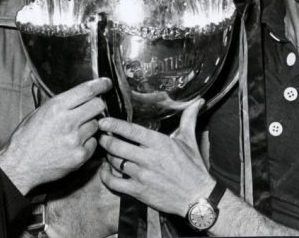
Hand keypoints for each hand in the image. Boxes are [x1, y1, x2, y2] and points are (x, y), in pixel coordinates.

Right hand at [0, 78, 109, 194]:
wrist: (20, 165)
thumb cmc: (26, 138)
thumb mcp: (39, 112)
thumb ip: (61, 104)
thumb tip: (80, 96)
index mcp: (56, 107)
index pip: (87, 90)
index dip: (101, 85)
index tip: (106, 83)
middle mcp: (68, 122)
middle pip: (98, 106)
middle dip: (96, 105)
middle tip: (89, 110)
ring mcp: (75, 140)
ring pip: (96, 124)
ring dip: (89, 125)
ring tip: (74, 131)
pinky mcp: (79, 156)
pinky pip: (93, 143)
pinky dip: (87, 142)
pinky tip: (73, 144)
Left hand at [98, 99, 214, 216]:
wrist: (197, 197)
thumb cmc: (193, 168)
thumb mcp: (189, 141)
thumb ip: (188, 119)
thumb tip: (198, 102)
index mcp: (159, 143)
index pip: (131, 130)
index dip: (113, 125)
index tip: (103, 121)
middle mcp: (148, 158)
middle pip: (116, 146)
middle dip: (105, 140)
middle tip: (101, 136)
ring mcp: (142, 175)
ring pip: (114, 162)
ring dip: (107, 156)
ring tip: (107, 151)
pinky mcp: (138, 191)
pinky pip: (113, 183)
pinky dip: (105, 176)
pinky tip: (106, 170)